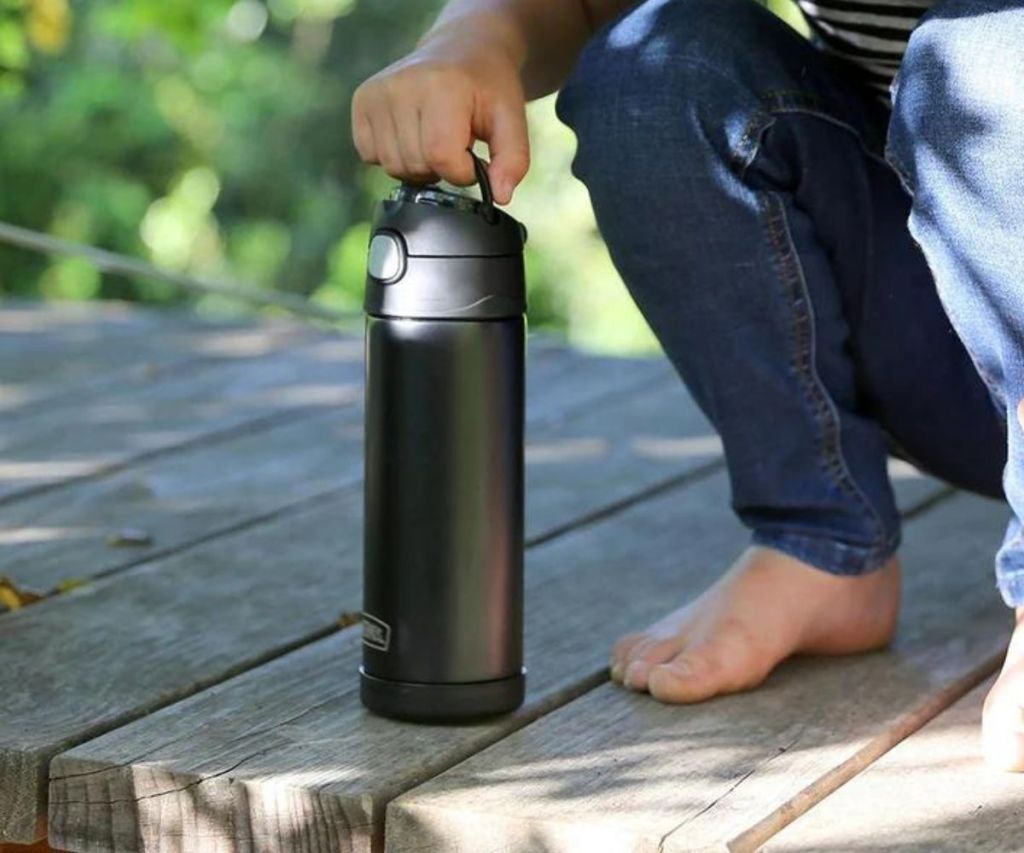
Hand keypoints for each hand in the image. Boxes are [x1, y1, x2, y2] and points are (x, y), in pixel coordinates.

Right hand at [351, 18, 529, 204]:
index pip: (441, 158)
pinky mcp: (361, 101)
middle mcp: (401, 86)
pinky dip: (393, 154)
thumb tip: (500, 197)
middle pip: (416, 166)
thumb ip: (513, 160)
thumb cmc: (486, 87)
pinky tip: (411, 132)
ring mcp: (377, 93)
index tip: (473, 156)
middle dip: (442, 168)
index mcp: (441, 87)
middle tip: (455, 141)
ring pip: (393, 166)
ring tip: (434, 136)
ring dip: (418, 164)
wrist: (462, 49)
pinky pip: (370, 156)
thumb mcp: (511, 119)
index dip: (462, 171)